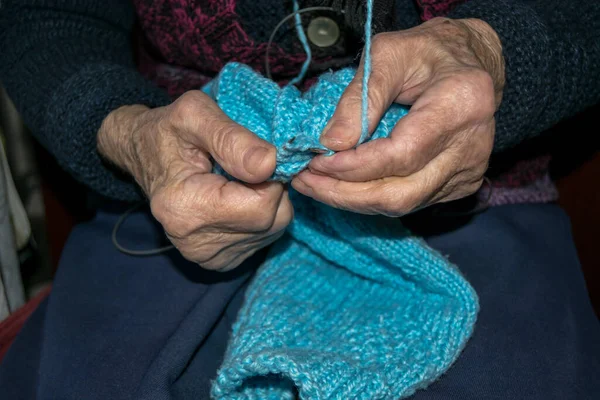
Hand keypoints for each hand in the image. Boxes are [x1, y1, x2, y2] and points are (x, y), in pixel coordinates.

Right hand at [98, 91, 292, 270]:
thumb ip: (232, 138)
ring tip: (237, 180)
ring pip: (272, 230)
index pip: (261, 206)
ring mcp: (206, 257)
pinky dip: (260, 216)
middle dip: (272, 188)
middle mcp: (194, 244)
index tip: (253, 155)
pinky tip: (236, 198)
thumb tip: (269, 164)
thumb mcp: (195, 115)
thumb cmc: (169, 131)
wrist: (142, 154)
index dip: (271, 176)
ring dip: (267, 201)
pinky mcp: (218, 261)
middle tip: (246, 165)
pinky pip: (264, 238)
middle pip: (271, 220)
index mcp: (185, 209)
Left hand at [291, 18, 504, 215]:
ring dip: (352, 200)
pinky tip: (344, 183)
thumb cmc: (426, 51)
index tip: (314, 161)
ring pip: (402, 204)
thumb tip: (330, 144)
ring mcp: (468, 170)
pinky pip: (409, 201)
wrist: (469, 63)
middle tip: (304, 181)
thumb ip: (360, 98)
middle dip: (344, 194)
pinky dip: (370, 196)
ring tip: (315, 184)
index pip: (401, 155)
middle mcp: (471, 146)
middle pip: (400, 193)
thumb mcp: (388, 53)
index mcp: (461, 104)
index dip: (353, 166)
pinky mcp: (460, 184)